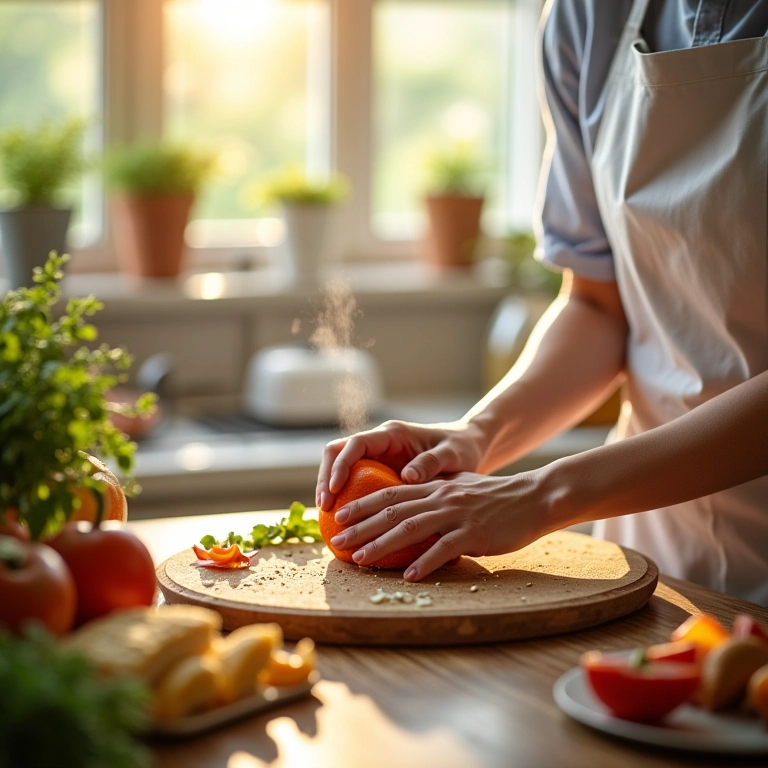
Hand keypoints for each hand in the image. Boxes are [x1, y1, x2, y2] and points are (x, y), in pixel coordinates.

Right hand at [315, 419, 486, 510]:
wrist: (467, 448)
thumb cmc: (461, 449)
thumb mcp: (452, 454)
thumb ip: (431, 462)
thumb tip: (407, 477)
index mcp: (392, 434)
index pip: (355, 444)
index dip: (340, 465)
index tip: (335, 489)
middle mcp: (379, 442)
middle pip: (338, 453)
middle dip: (326, 478)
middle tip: (325, 508)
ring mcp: (377, 457)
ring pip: (341, 467)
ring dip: (330, 489)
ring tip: (327, 517)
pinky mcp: (379, 471)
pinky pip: (354, 481)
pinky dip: (346, 498)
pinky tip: (346, 522)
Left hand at [328, 470, 552, 580]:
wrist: (534, 497)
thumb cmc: (498, 497)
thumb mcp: (462, 488)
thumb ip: (437, 494)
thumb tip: (413, 507)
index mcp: (435, 487)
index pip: (390, 493)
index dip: (362, 504)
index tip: (340, 516)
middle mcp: (441, 498)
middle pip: (392, 511)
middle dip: (361, 527)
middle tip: (337, 541)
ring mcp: (457, 515)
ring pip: (410, 528)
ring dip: (382, 545)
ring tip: (360, 559)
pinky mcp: (474, 534)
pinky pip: (444, 549)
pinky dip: (424, 563)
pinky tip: (408, 576)